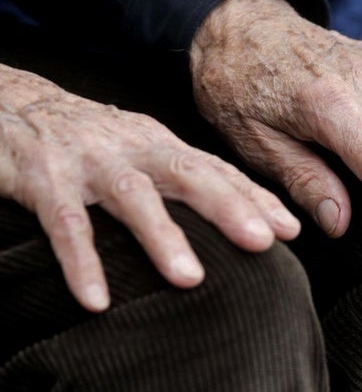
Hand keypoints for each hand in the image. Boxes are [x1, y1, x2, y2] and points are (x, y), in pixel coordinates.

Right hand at [0, 64, 299, 311]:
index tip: (291, 229)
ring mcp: (90, 162)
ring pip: (134, 197)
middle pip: (189, 174)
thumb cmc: (92, 138)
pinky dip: (82, 261)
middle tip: (262, 242)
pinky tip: (98, 299)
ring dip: (163, 237)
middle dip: (229, 207)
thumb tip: (238, 214)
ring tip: (191, 279)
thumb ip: (182, 176)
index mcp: (161, 144)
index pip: (216, 169)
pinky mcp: (44, 178)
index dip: (255, 197)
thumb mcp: (142, 148)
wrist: (16, 105)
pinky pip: (65, 223)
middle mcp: (133, 149)